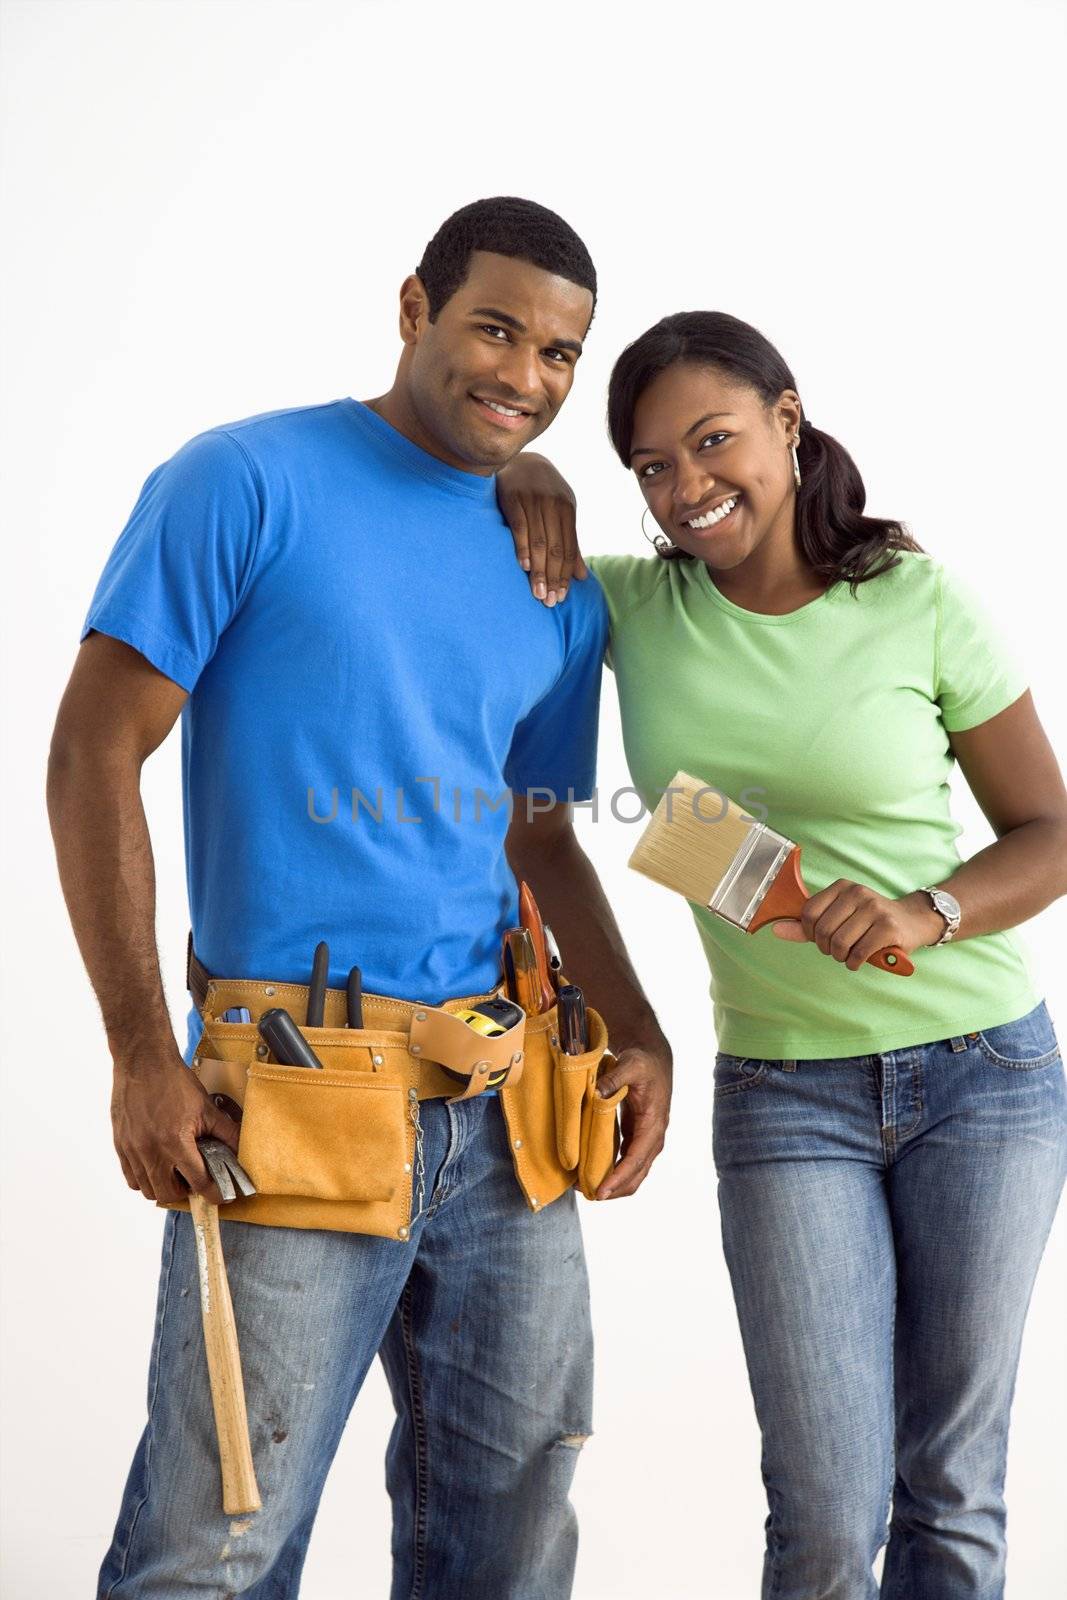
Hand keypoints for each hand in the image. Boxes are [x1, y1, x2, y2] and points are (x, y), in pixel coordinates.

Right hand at [111, 1050, 242, 1205]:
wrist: (143, 1062)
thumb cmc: (173, 1081)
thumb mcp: (206, 1107)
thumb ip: (225, 1132)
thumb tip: (241, 1149)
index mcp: (175, 1142)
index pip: (197, 1182)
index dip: (213, 1193)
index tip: (219, 1196)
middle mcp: (150, 1151)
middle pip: (168, 1193)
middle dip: (185, 1192)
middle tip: (195, 1181)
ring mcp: (132, 1150)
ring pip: (146, 1189)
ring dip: (163, 1188)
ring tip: (176, 1174)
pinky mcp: (120, 1145)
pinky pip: (130, 1177)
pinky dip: (144, 1179)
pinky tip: (157, 1166)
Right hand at [495, 452, 587, 605]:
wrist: (520, 459)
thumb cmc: (543, 493)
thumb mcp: (561, 513)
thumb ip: (570, 544)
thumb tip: (581, 577)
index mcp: (567, 509)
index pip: (568, 549)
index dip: (565, 575)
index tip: (561, 597)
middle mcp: (552, 504)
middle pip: (554, 548)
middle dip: (553, 577)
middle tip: (549, 601)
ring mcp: (532, 500)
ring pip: (538, 541)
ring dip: (539, 570)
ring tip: (538, 592)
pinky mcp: (512, 497)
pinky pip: (519, 526)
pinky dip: (523, 547)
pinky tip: (525, 566)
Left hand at [593, 1039, 671, 1200]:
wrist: (654, 1059)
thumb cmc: (643, 1063)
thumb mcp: (630, 1065)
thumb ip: (614, 1079)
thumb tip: (597, 1094)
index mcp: (653, 1123)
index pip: (637, 1159)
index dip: (619, 1177)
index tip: (602, 1191)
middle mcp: (653, 1137)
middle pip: (637, 1174)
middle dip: (615, 1188)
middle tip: (588, 1194)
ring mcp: (647, 1140)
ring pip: (634, 1173)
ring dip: (614, 1184)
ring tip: (587, 1188)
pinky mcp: (638, 1138)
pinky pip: (628, 1163)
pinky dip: (614, 1172)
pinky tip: (594, 1173)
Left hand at [772, 883, 944, 969]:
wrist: (912, 921)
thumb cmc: (868, 922)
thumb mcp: (838, 918)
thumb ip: (806, 926)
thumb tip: (776, 930)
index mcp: (841, 887)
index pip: (808, 913)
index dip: (810, 934)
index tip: (821, 939)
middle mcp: (857, 893)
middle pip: (823, 931)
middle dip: (827, 948)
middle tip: (838, 950)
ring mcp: (874, 908)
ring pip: (840, 943)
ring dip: (841, 958)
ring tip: (849, 955)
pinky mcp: (888, 927)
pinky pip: (859, 953)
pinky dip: (854, 963)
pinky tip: (859, 960)